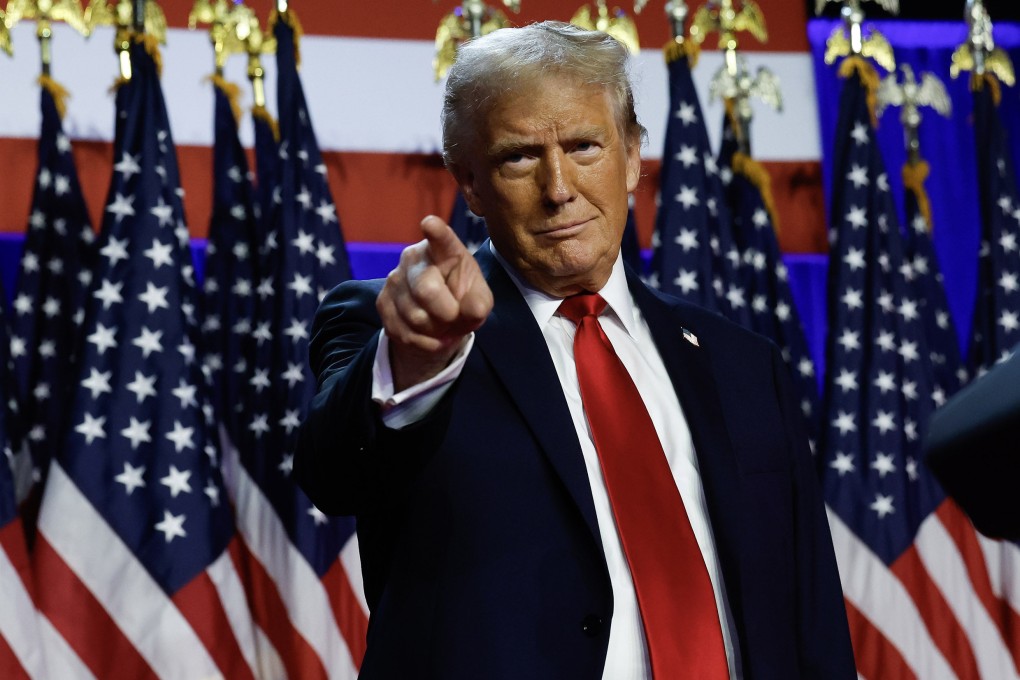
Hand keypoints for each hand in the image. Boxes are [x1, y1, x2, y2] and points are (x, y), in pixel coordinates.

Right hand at [377, 215, 493, 391]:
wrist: (438, 320)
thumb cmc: (462, 300)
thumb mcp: (479, 300)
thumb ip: (480, 303)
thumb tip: (472, 310)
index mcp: (444, 250)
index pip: (440, 239)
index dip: (436, 232)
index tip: (430, 224)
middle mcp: (414, 258)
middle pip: (427, 291)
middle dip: (447, 313)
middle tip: (454, 316)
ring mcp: (394, 279)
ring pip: (416, 317)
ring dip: (435, 330)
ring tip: (442, 323)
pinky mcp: (382, 302)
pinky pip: (405, 332)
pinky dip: (424, 342)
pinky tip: (430, 334)